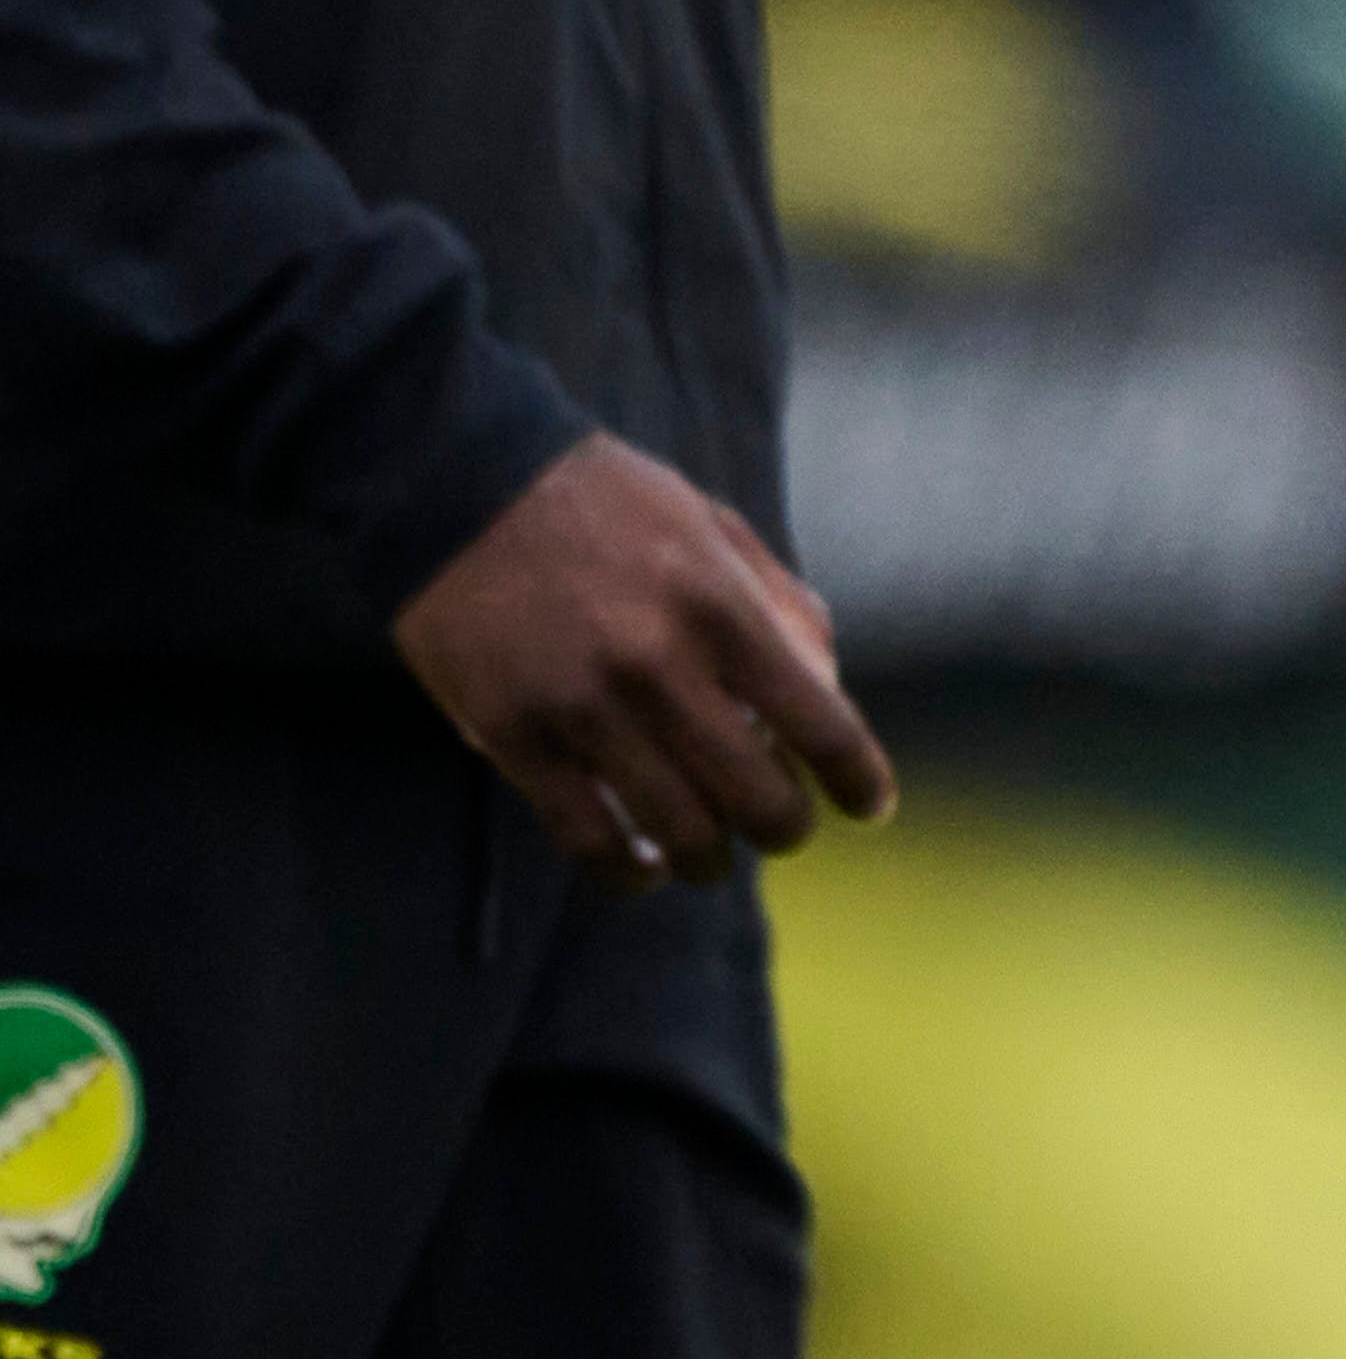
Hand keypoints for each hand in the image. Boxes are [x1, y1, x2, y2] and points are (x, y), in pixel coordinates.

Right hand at [394, 436, 898, 887]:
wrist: (461, 487)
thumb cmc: (605, 505)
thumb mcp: (714, 528)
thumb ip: (780, 605)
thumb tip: (830, 687)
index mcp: (722, 609)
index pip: (821, 724)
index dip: (859, 781)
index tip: (871, 807)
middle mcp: (660, 666)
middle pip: (756, 797)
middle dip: (785, 831)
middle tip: (782, 830)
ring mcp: (584, 708)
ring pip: (677, 832)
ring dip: (709, 861)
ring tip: (711, 855)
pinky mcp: (514, 738)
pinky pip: (586, 839)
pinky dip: (626, 871)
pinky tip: (643, 866)